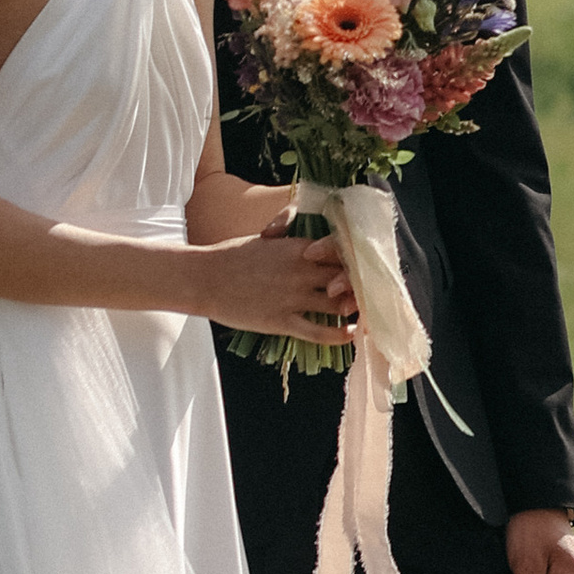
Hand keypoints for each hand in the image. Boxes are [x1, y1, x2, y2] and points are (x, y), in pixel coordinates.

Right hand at [204, 231, 359, 346]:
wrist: (204, 278)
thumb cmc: (234, 256)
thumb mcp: (268, 239)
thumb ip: (293, 239)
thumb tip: (311, 240)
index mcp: (299, 248)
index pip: (343, 251)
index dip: (357, 260)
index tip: (362, 266)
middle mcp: (301, 271)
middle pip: (347, 277)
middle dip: (361, 284)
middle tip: (370, 291)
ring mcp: (292, 297)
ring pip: (338, 304)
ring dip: (354, 308)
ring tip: (364, 313)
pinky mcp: (281, 320)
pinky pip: (318, 331)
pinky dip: (338, 334)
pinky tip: (350, 334)